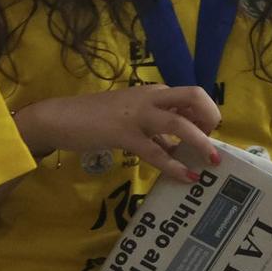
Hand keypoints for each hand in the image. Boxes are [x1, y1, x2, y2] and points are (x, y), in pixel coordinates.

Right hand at [19, 86, 221, 184]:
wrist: (58, 118)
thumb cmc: (98, 119)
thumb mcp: (134, 117)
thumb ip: (157, 128)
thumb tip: (180, 146)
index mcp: (155, 93)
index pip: (193, 95)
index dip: (206, 114)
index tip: (206, 134)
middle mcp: (151, 98)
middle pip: (194, 97)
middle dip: (211, 119)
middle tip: (212, 143)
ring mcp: (137, 115)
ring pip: (179, 124)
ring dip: (201, 143)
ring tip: (212, 162)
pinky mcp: (123, 135)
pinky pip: (156, 152)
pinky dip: (174, 166)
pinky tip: (186, 177)